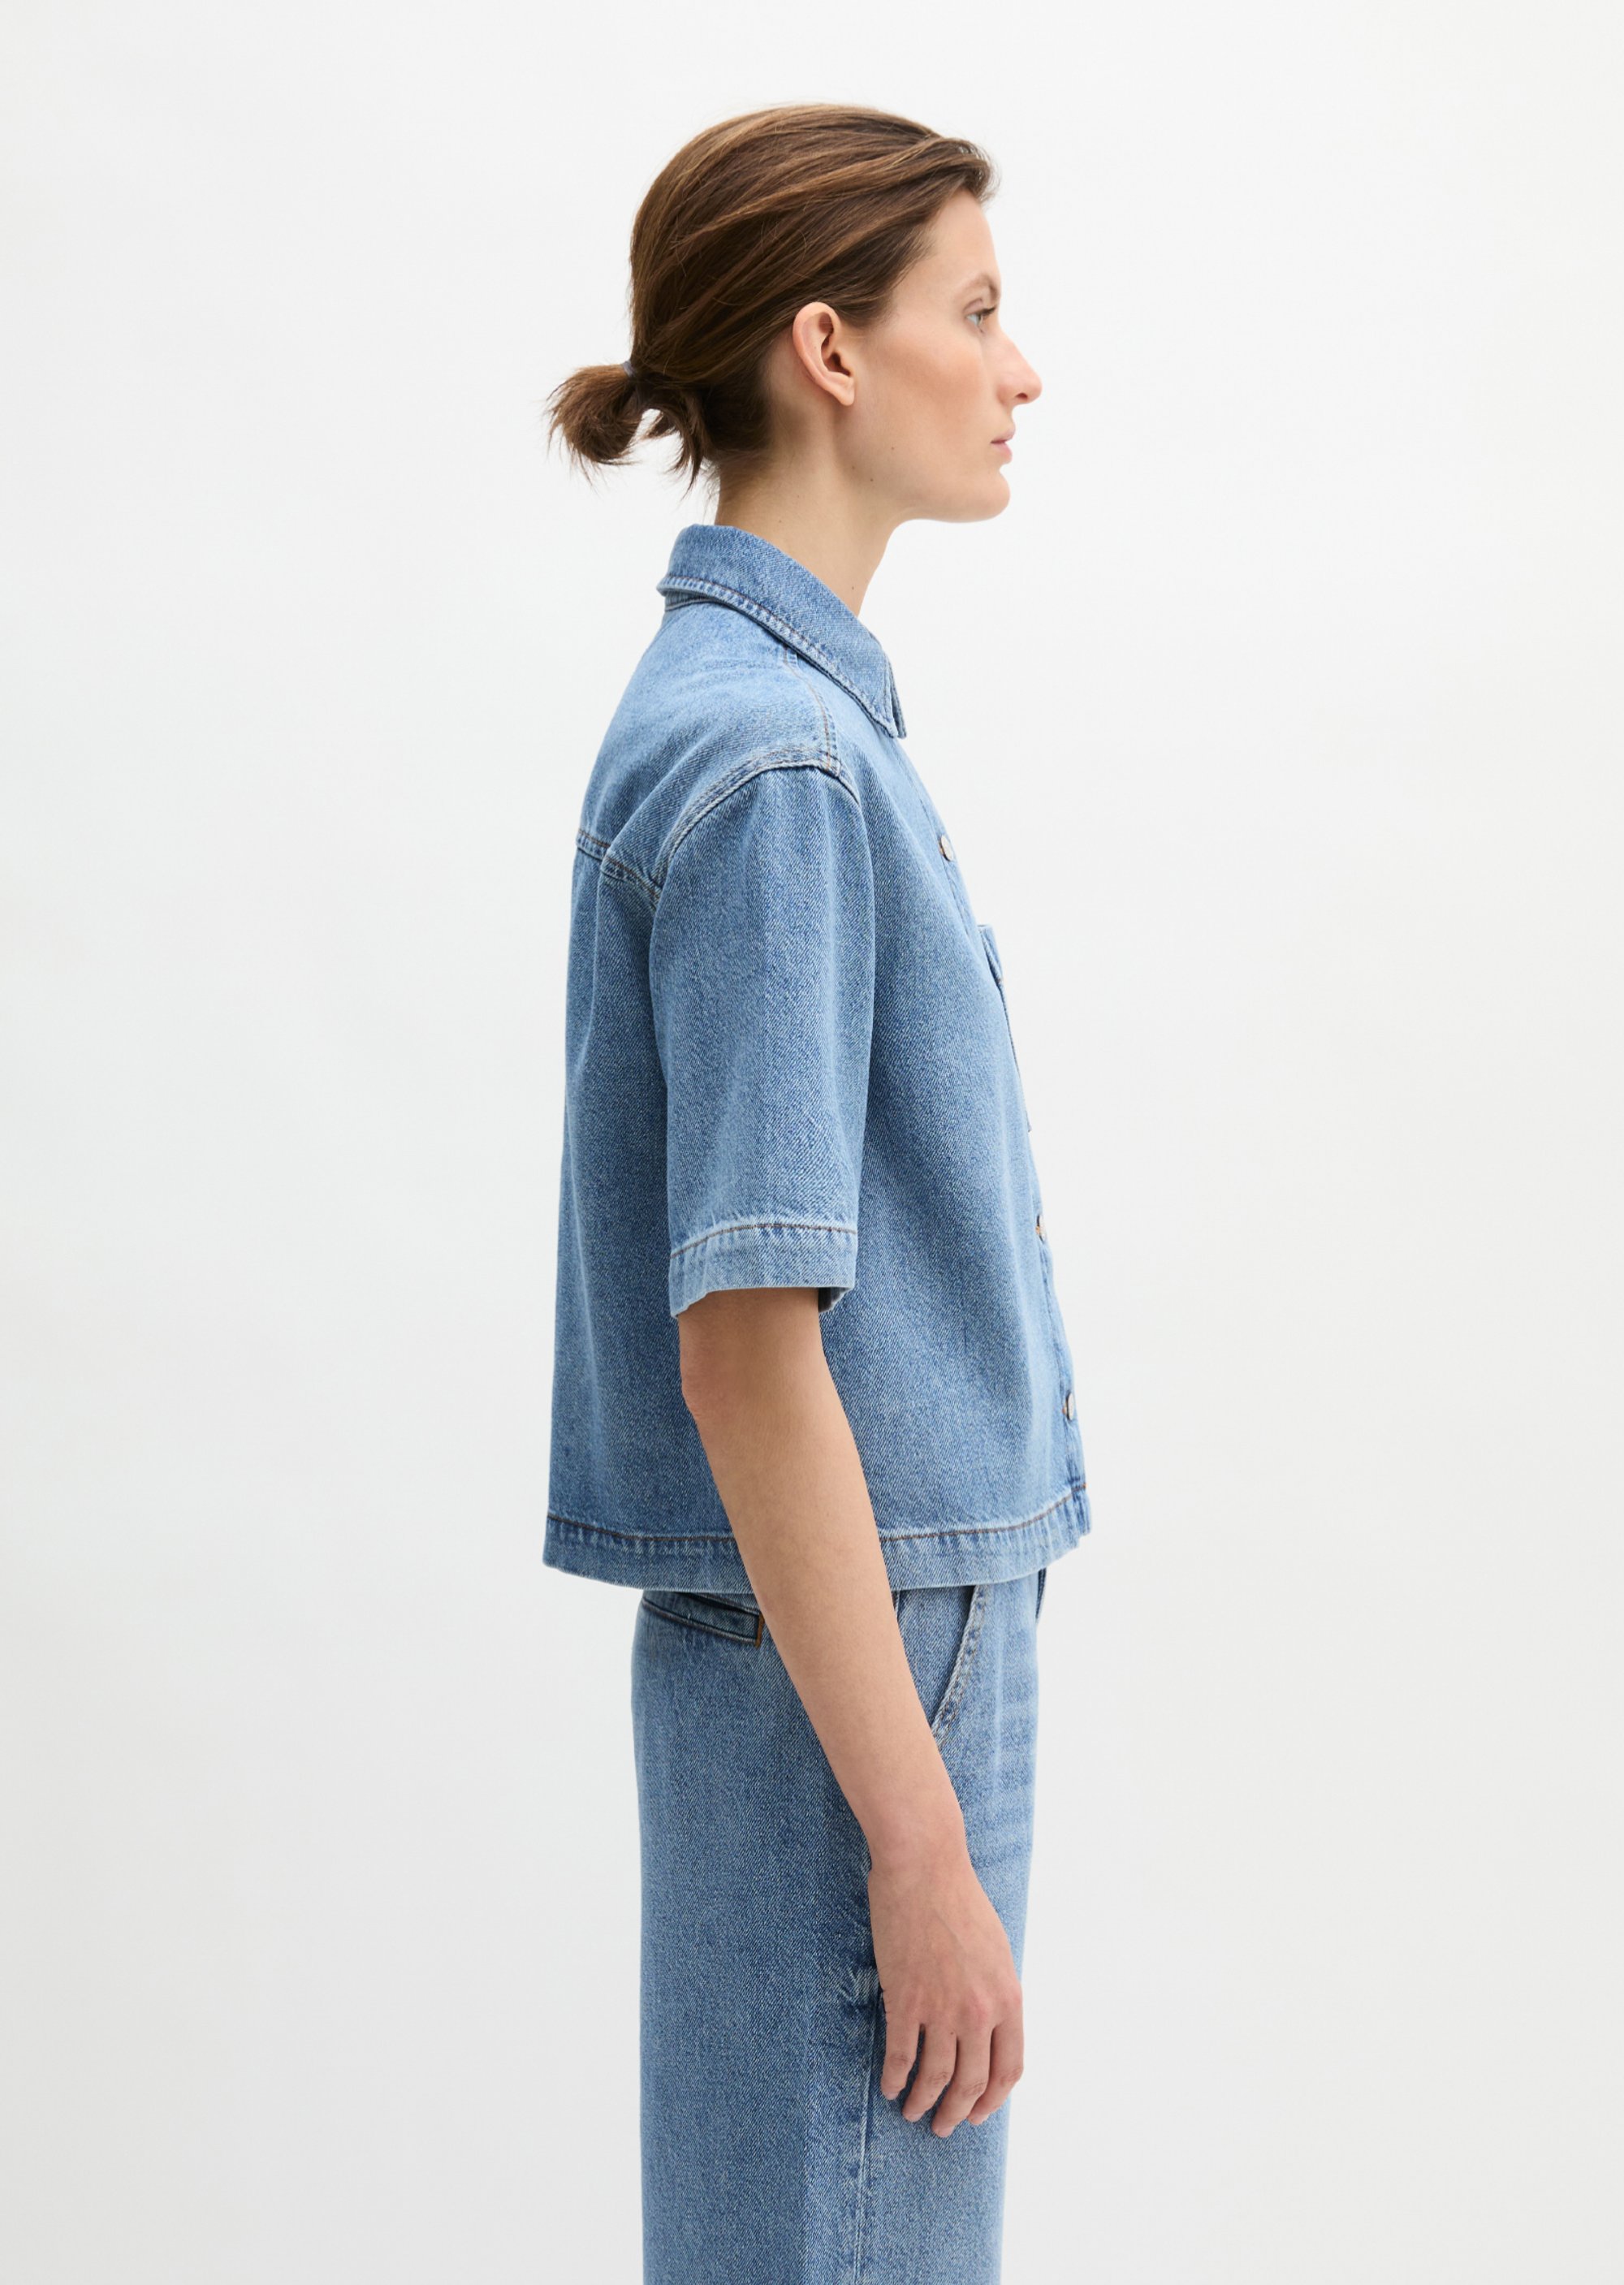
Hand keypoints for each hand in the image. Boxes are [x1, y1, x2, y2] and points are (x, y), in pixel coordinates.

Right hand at [868, 1837, 1024, 2135]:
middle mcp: (979, 2011)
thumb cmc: (960, 1900)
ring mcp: (941, 2007)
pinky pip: (900, 2055)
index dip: (993, 2099)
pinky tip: (890, 2086)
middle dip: (957, 2113)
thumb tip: (988, 2030)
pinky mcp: (905, 1998)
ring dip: (923, 2102)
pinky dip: (894, 2077)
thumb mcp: (997, 1950)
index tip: (979, 2112)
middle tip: (944, 2126)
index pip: (1009, 2070)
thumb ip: (996, 1993)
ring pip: (935, 2077)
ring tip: (912, 2112)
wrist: (925, 1866)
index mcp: (1008, 1998)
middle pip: (971, 2083)